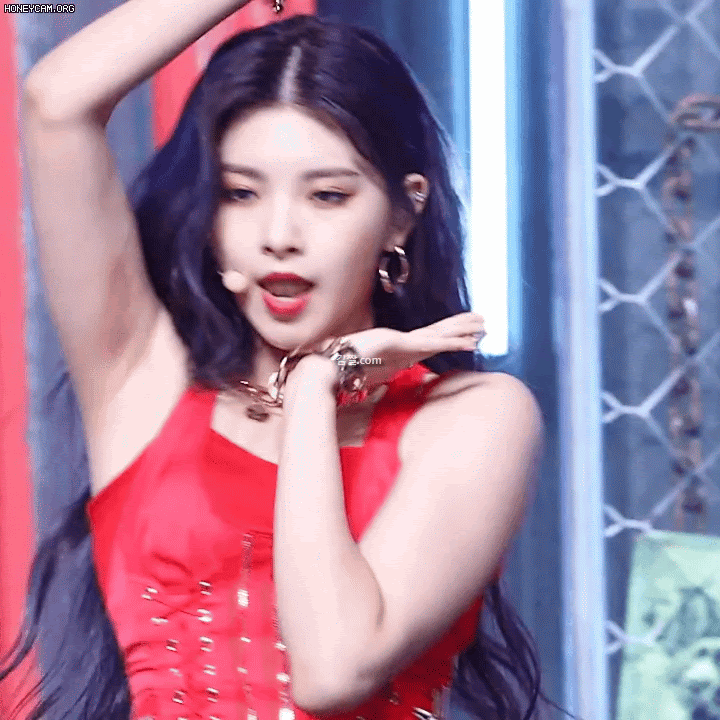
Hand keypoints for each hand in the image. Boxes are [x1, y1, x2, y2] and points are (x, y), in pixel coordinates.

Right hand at [283, 312, 484, 401]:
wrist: (326, 369)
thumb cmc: (341, 376)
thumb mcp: (366, 383)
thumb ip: (376, 385)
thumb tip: (375, 394)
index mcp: (397, 354)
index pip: (428, 344)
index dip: (446, 338)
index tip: (463, 336)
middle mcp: (402, 345)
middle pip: (437, 333)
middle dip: (459, 326)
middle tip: (481, 320)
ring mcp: (402, 342)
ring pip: (439, 334)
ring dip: (462, 328)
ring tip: (483, 323)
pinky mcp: (401, 344)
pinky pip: (433, 343)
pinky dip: (453, 341)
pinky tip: (469, 341)